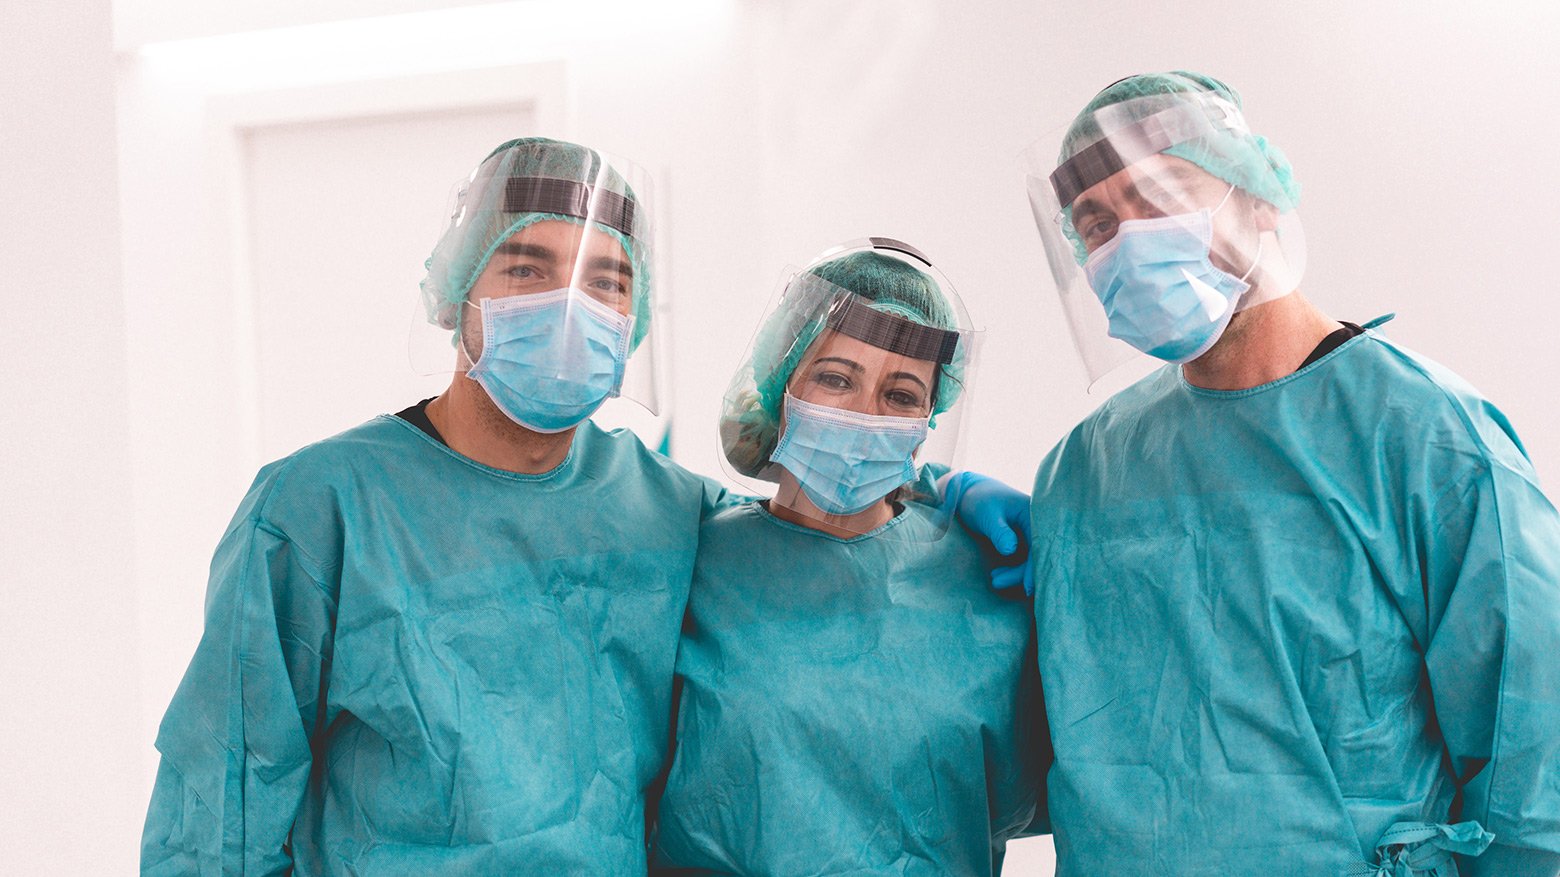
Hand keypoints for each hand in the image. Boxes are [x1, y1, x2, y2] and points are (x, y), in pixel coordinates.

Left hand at [942, 471, 1034, 595]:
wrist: (969, 494)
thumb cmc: (980, 501)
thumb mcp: (987, 515)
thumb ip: (1000, 532)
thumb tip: (1011, 551)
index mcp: (1034, 513)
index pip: (1040, 545)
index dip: (1034, 568)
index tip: (1028, 587)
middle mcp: (1037, 524)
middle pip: (1037, 555)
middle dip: (1021, 574)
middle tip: (997, 583)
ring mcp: (1030, 532)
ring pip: (1030, 559)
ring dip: (1015, 573)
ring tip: (994, 580)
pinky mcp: (1022, 539)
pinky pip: (1023, 558)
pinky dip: (1012, 569)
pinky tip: (997, 575)